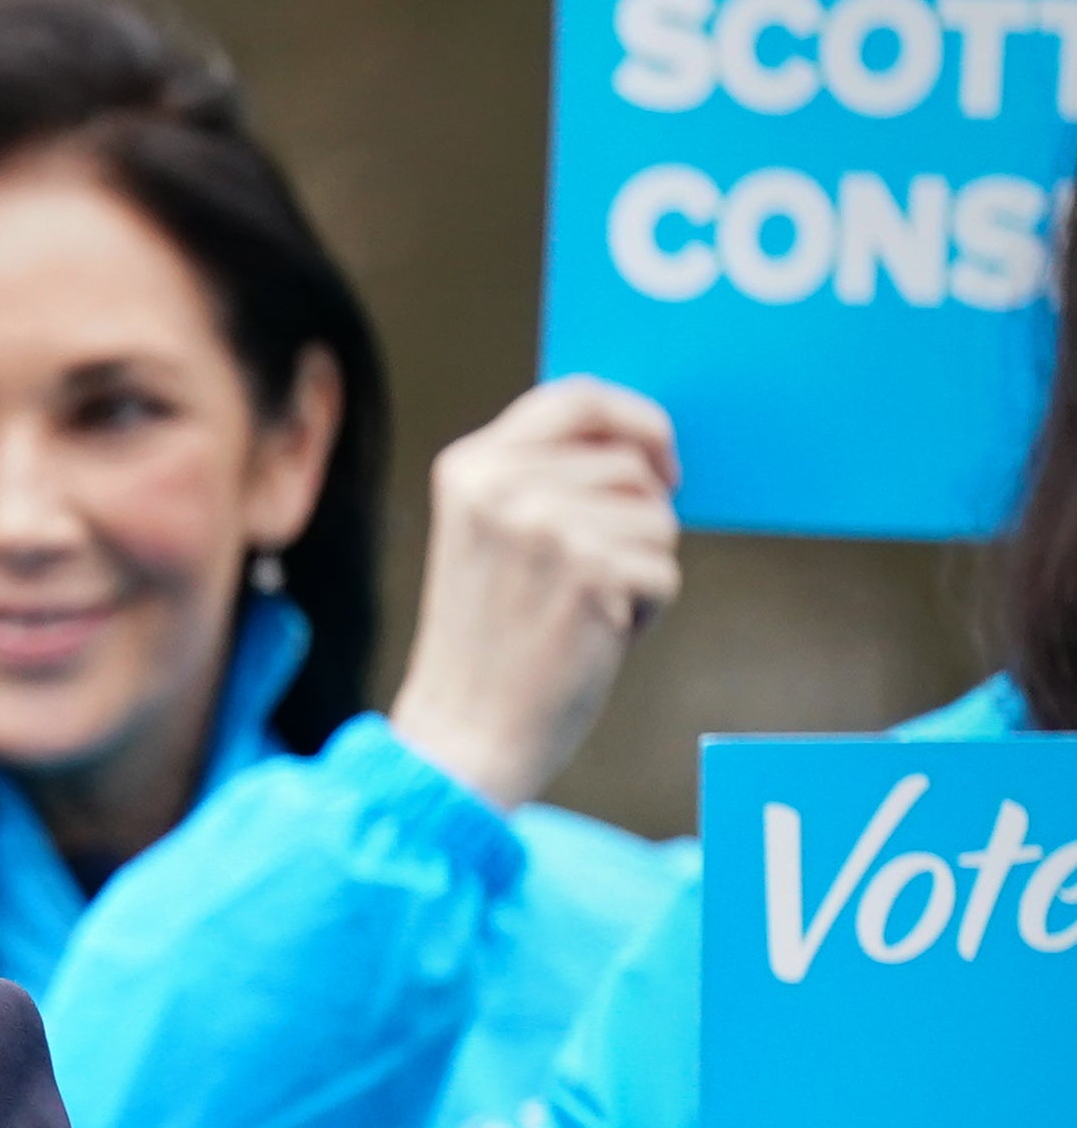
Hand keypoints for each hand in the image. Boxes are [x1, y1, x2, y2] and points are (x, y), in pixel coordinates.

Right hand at [385, 377, 681, 811]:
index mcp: (469, 466)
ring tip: (583, 609)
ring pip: (657, 518)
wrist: (463, 730)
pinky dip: (647, 611)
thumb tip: (641, 444)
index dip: (635, 419)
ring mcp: (547, 526)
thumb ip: (538, 477)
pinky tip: (594, 636)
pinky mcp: (593, 572)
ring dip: (641, 568)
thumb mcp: (487, 533)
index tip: (660, 460)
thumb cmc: (487, 639)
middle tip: (596, 574)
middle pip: (630, 464)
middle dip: (637, 518)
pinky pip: (664, 571)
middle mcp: (503, 485)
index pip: (577, 397)